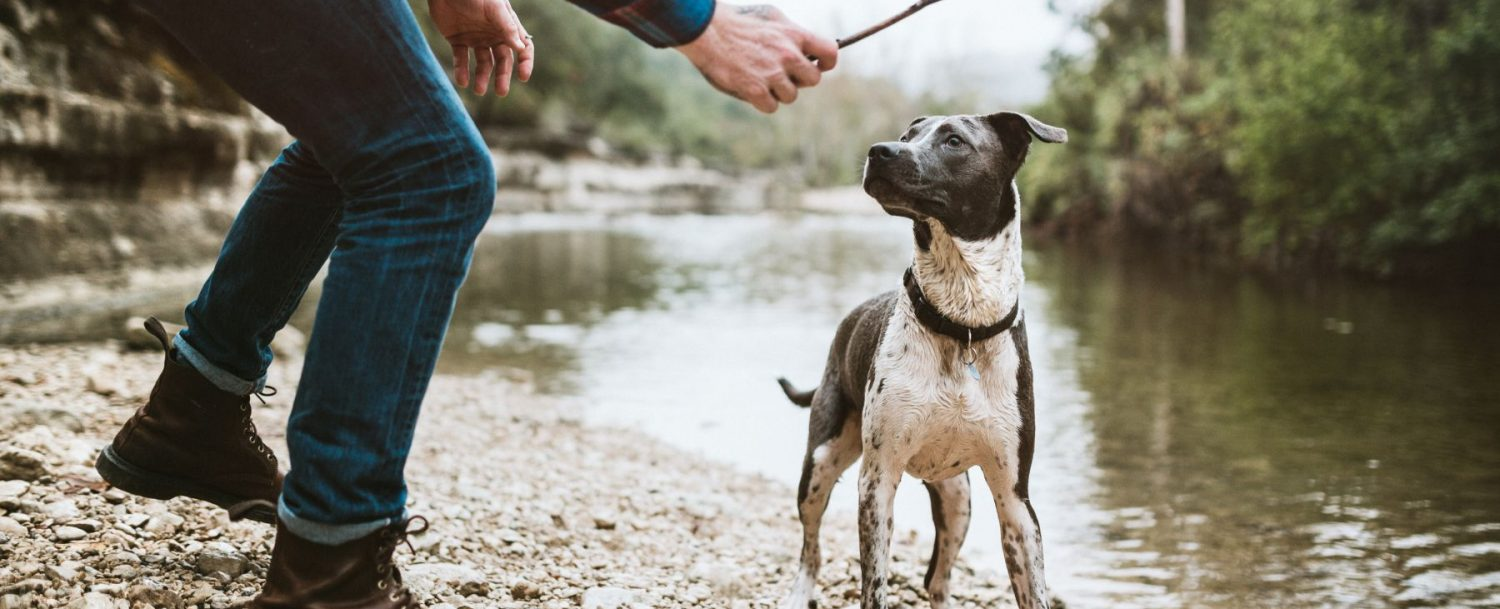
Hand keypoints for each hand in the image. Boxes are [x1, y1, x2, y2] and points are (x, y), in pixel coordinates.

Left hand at [429, 0, 534, 95]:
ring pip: (483, 63)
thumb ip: (507, 26)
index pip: (522, 48)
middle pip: (503, 61)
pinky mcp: (458, 40)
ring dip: (482, 78)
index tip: (523, 77)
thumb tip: (520, 48)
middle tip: (501, 93)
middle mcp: (493, 35)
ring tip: (478, 91)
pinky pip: (461, 59)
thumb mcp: (493, 7)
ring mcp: (476, 38)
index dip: (525, 63)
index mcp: (506, 27)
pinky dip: (462, 71)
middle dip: (502, 77)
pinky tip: (462, 81)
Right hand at [676, 4, 838, 113]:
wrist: (708, 31)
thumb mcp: (772, 18)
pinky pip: (771, 106)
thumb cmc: (738, 22)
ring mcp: (772, 73)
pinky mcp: (756, 89)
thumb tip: (807, 49)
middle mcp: (788, 54)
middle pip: (813, 79)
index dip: (827, 62)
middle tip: (782, 74)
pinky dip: (762, 101)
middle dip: (799, 79)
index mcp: (794, 34)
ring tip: (761, 78)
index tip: (818, 65)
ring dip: (779, 91)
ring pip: (791, 95)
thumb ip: (792, 34)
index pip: (830, 52)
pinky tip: (751, 88)